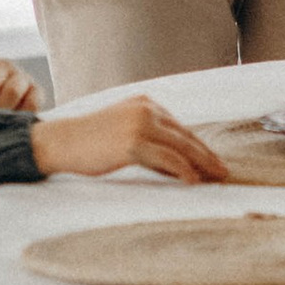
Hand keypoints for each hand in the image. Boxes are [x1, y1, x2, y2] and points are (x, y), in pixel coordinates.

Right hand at [31, 98, 230, 183]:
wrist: (60, 142)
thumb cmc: (89, 143)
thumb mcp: (123, 133)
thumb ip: (149, 141)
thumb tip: (177, 164)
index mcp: (145, 104)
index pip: (179, 128)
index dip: (198, 146)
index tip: (212, 160)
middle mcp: (146, 109)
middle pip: (185, 135)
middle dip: (206, 155)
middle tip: (223, 171)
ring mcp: (140, 124)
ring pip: (181, 146)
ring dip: (202, 163)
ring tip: (216, 177)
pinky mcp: (133, 142)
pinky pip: (166, 158)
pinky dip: (183, 170)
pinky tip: (193, 181)